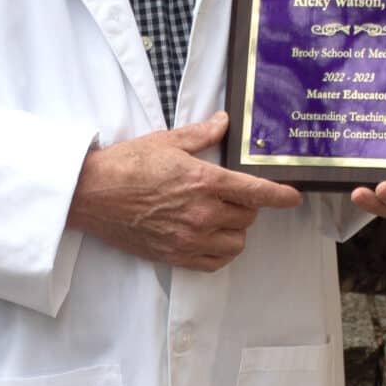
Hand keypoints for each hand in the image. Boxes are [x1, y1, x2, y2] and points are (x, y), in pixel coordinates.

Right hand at [68, 110, 300, 270]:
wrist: (91, 194)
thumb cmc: (126, 165)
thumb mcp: (167, 141)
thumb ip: (201, 134)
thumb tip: (224, 122)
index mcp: (204, 181)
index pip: (257, 192)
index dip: (281, 196)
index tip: (293, 197)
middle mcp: (202, 213)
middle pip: (248, 218)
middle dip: (245, 206)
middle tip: (229, 196)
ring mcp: (189, 238)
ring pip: (236, 243)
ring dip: (234, 231)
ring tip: (219, 218)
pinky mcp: (175, 255)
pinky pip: (215, 263)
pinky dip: (219, 252)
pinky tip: (209, 239)